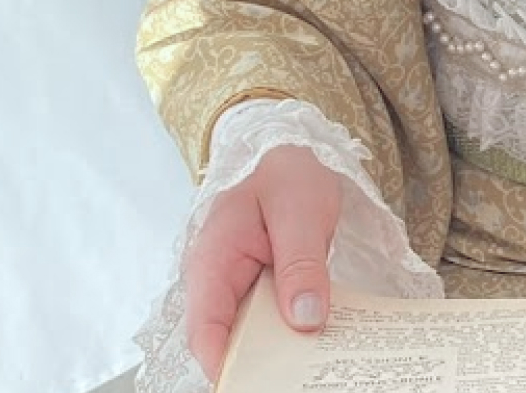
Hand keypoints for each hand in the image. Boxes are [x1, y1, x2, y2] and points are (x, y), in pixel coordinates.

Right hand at [184, 145, 341, 381]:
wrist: (293, 156)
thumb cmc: (288, 176)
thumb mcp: (301, 213)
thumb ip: (302, 264)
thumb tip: (306, 319)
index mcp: (213, 261)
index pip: (205, 328)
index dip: (222, 364)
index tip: (251, 382)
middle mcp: (218, 282)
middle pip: (228, 340)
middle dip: (258, 364)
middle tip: (296, 377)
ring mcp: (239, 288)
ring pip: (252, 335)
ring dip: (280, 351)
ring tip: (313, 366)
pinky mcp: (261, 291)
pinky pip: (272, 321)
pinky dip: (293, 332)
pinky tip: (321, 342)